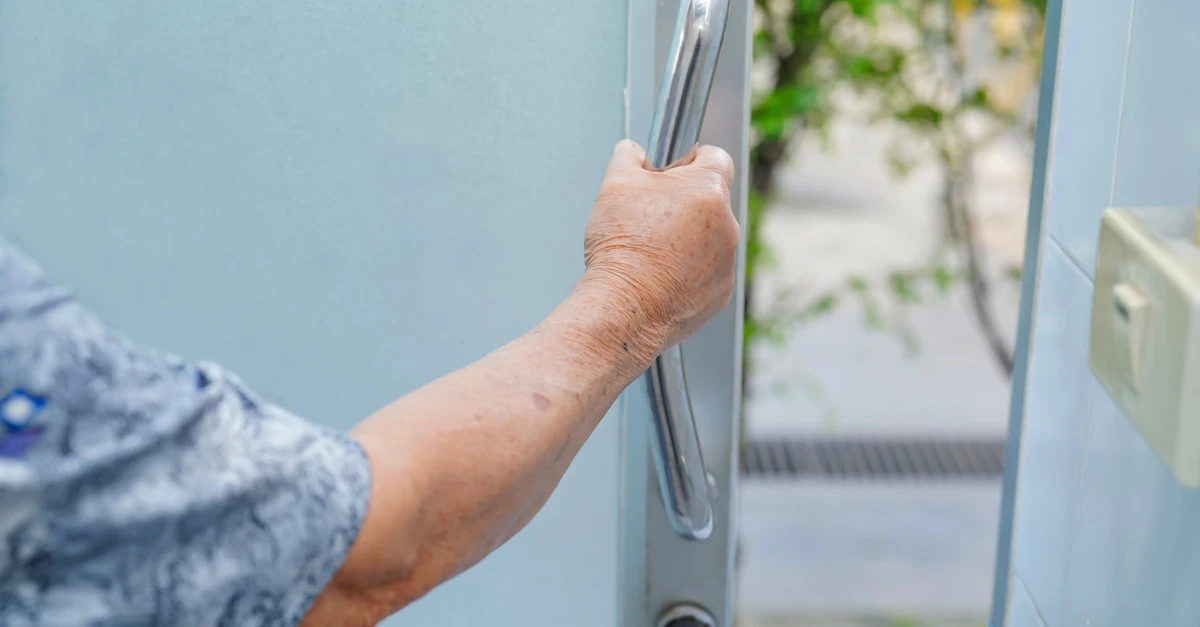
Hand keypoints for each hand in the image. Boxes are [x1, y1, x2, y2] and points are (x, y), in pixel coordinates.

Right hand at [582, 139, 738, 348]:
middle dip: (683, 203)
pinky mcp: (720, 294)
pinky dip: (687, 272)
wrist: (624, 306)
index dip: (690, 158)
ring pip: (709, 239)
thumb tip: (631, 150)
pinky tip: (657, 276)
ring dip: (686, 239)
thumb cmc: (622, 245)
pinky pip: (706, 273)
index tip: (673, 170)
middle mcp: (728, 225)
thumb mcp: (615, 183)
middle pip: (710, 200)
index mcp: (708, 190)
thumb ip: (628, 156)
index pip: (715, 156)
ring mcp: (727, 263)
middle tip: (648, 215)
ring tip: (649, 250)